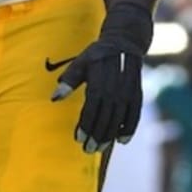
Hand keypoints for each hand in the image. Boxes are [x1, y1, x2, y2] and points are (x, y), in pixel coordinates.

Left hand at [51, 1, 152, 152]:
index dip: (86, 123)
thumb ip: (69, 80)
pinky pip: (135, 113)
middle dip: (96, 135)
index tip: (78, 138)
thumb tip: (54, 98)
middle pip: (106, 116)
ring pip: (119, 118)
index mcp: (100, 79)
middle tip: (88, 149)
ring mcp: (128, 90)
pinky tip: (122, 141)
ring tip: (100, 148)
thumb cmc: (97, 55)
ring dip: (110, 135)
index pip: (92, 106)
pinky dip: (130, 128)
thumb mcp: (81, 62)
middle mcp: (115, 86)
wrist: (125, 42)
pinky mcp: (138, 92)